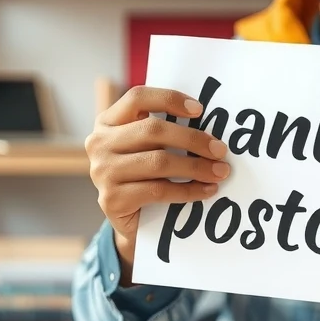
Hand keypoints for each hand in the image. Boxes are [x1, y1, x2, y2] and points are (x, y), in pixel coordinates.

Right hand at [86, 85, 230, 281]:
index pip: (137, 98)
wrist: (129, 222)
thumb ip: (163, 132)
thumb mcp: (146, 148)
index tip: (199, 110)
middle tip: (220, 150)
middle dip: (193, 139)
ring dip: (195, 166)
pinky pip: (159, 190)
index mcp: (107, 122)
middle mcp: (99, 144)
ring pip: (158, 162)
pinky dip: (188, 191)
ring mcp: (102, 172)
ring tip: (219, 172)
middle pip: (152, 130)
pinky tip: (206, 190)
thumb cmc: (143, 176)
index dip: (169, 99)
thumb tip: (207, 127)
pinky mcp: (112, 200)